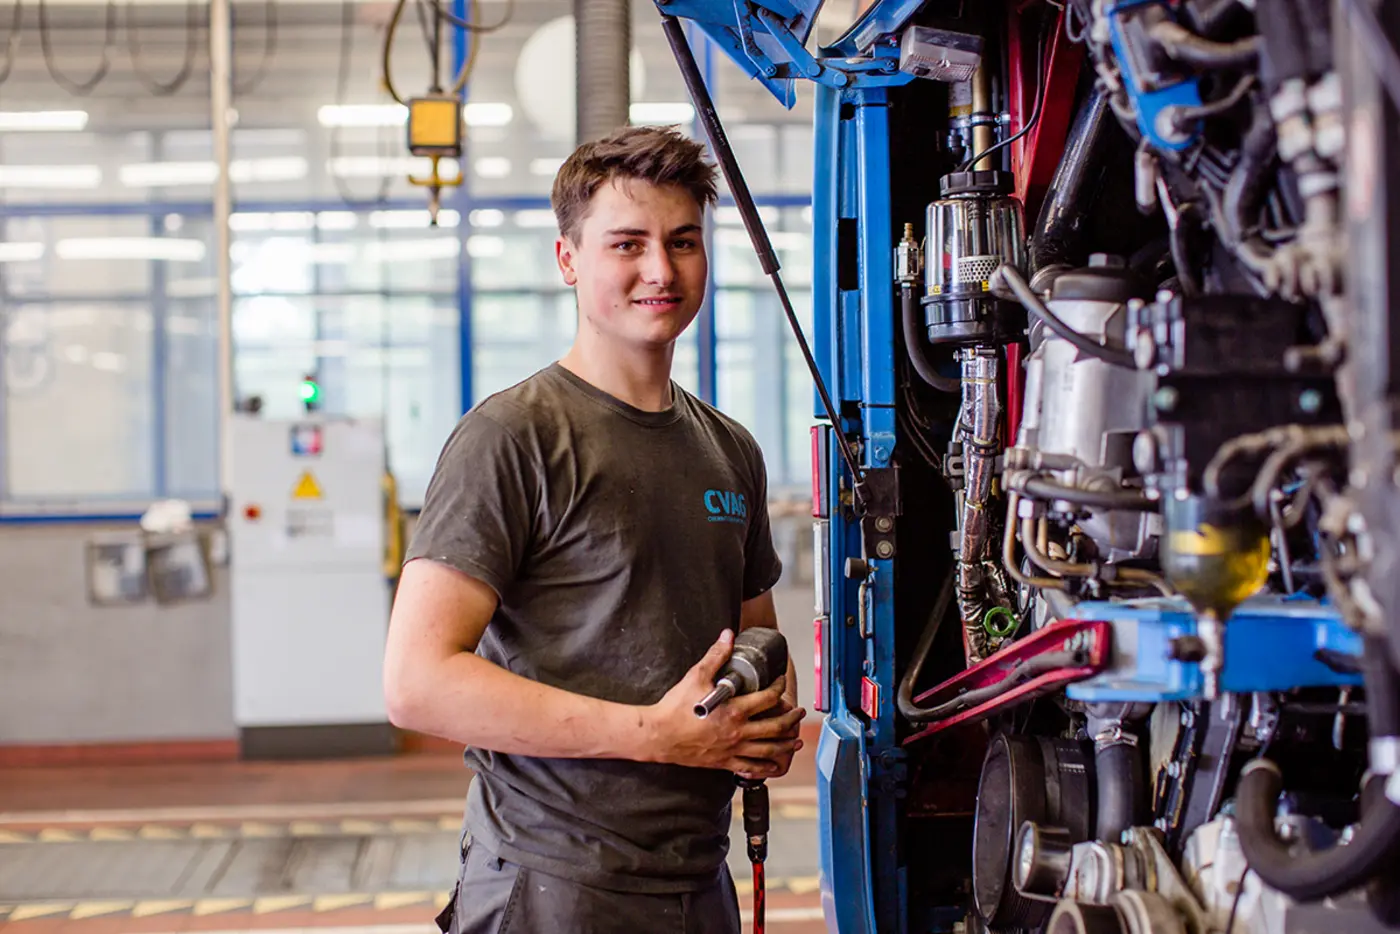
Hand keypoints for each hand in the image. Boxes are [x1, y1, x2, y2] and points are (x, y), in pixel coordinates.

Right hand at [640, 630, 806, 777]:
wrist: (658, 735)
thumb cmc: (675, 709)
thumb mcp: (696, 676)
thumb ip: (715, 656)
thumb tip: (727, 636)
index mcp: (734, 711)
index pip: (768, 698)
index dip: (779, 688)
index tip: (781, 683)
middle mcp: (738, 732)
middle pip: (775, 727)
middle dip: (791, 719)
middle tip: (799, 713)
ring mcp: (732, 750)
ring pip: (768, 750)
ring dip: (786, 745)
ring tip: (795, 741)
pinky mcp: (724, 762)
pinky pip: (750, 768)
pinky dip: (765, 768)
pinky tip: (772, 766)